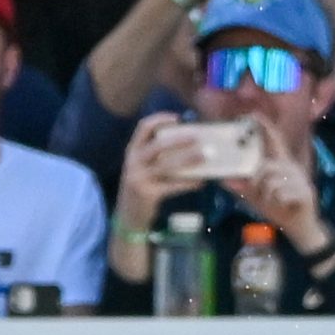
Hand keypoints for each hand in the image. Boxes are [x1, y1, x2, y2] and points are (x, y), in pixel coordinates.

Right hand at [115, 110, 204, 232]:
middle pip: (158, 144)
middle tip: (198, 137)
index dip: (160, 119)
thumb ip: (156, 156)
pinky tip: (201, 182)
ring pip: (167, 165)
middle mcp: (133, 161)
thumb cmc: (142, 188)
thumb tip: (187, 145)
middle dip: (179, 139)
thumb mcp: (142, 168)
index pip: (143, 127)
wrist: (129, 216)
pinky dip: (188, 183)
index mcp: (132, 151)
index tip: (178, 118)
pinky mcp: (148, 193)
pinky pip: (172, 185)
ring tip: (205, 156)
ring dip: (188, 159)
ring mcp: (139, 178)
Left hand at [224, 114, 325, 249]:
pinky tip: (285, 206)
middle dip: (257, 183)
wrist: (301, 228)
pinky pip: (281, 194)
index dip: (264, 126)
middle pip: (266, 167)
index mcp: (280, 164)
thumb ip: (243, 188)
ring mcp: (300, 179)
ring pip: (272, 182)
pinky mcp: (306, 192)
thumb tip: (223, 180)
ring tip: (274, 202)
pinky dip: (278, 203)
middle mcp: (291, 168)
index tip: (253, 114)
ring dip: (267, 196)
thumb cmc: (279, 209)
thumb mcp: (257, 198)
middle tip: (259, 195)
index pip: (273, 140)